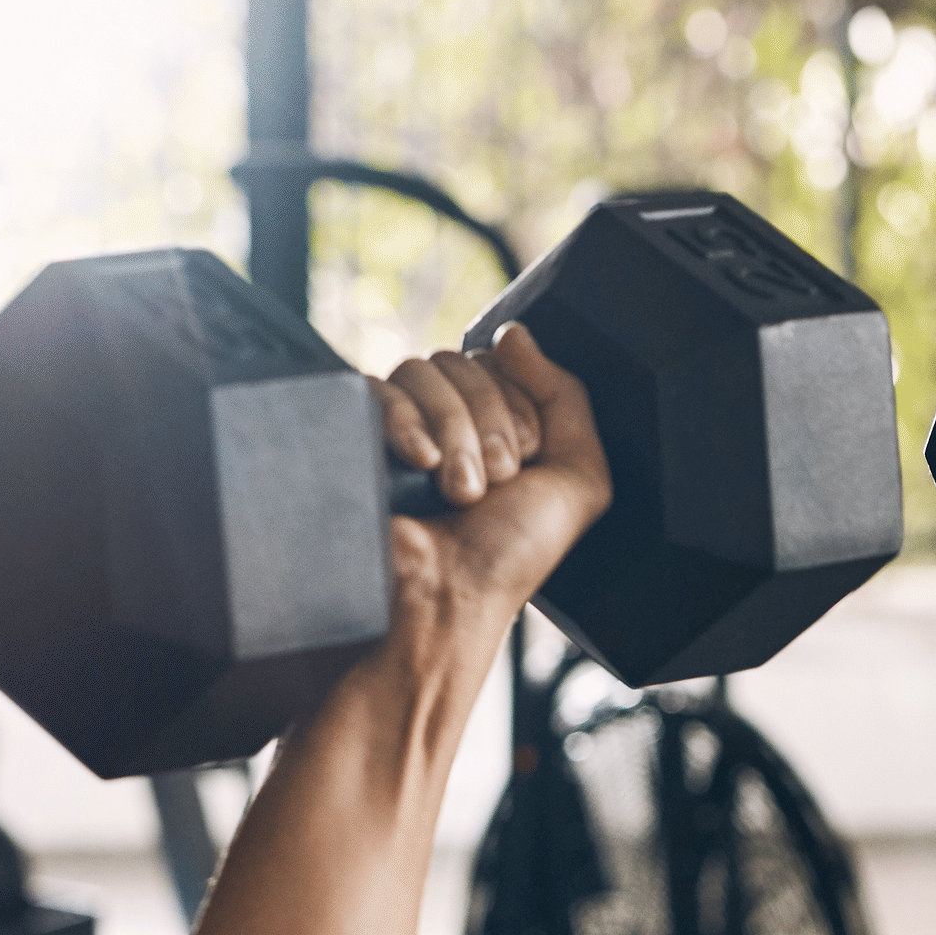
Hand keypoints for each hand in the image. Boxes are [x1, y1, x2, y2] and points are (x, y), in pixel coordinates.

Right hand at [373, 325, 613, 639]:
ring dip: (453, 431)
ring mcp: (401, 428)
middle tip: (492, 484)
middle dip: (488, 422)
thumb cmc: (509, 556)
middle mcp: (448, 423)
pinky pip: (375, 387)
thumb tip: (514, 334)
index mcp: (497, 427)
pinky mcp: (358, 438)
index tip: (522, 465)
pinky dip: (403, 421)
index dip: (520, 407)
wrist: (449, 601)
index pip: (501, 363)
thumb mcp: (577, 480)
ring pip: (422, 369)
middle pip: (462, 360)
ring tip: (458, 490)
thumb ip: (566, 397)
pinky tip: (418, 464)